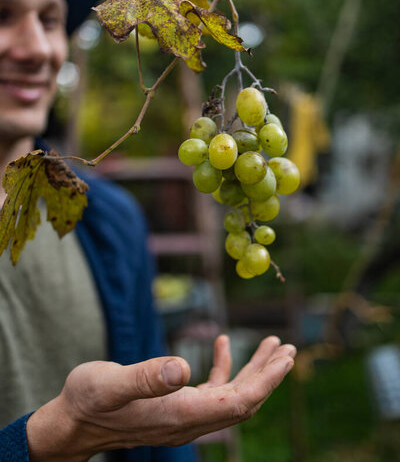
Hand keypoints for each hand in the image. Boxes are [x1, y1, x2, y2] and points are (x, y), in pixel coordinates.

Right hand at [27, 335, 295, 460]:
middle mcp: (188, 420)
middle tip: (289, 348)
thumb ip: (145, 377)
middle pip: (242, 401)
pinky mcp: (174, 406)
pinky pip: (209, 389)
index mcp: (180, 415)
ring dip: (252, 370)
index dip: (266, 382)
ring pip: (230, 395)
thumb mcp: (110, 384)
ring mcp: (183, 415)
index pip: (238, 403)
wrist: (72, 423)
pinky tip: (221, 343)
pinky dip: (222, 366)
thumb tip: (182, 366)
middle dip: (269, 376)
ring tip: (272, 344)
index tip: (285, 359)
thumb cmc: (87, 401)